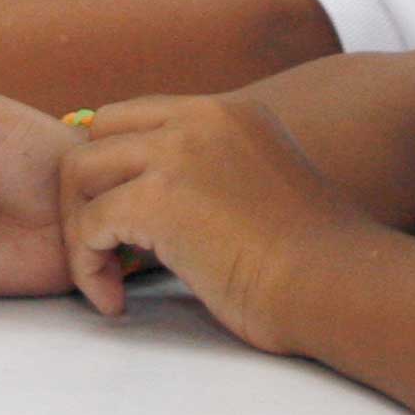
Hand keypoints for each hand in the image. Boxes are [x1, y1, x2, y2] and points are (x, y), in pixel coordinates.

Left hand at [59, 94, 368, 351]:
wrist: (335, 285)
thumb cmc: (309, 261)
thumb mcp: (259, 186)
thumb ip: (212, 174)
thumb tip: (153, 205)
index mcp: (228, 113)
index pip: (135, 117)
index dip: (115, 169)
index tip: (124, 223)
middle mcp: (200, 119)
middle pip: (97, 134)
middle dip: (87, 192)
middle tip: (105, 249)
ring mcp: (178, 153)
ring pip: (79, 174)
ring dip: (81, 231)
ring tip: (105, 279)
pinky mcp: (161, 199)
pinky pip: (90, 226)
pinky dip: (89, 269)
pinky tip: (116, 301)